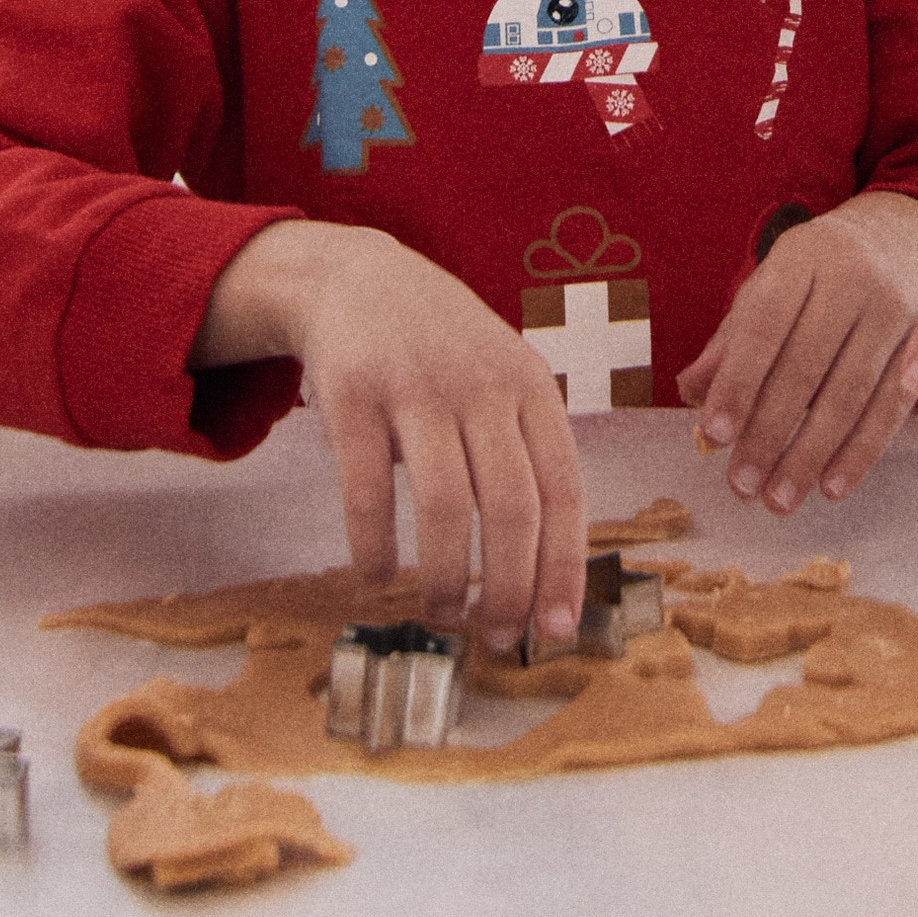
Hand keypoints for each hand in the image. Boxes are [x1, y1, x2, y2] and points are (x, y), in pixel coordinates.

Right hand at [194, 221, 586, 647]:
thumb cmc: (443, 353)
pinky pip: (368, 490)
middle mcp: (482, 385)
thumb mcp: (503, 381)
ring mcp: (417, 386)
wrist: (357, 279)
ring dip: (445, 578)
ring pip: (445, 506)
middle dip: (508, 589)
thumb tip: (544, 572)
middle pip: (511, 508)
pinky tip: (375, 577)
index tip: (557, 629)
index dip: (564, 566)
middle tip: (496, 637)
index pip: (564, 490)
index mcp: (532, 388)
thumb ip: (525, 455)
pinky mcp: (353, 394)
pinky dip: (374, 548)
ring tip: (440, 613)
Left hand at [676, 191, 917, 513]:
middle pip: (805, 365)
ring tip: (778, 499)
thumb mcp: (773, 285)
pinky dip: (861, 452)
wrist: (906, 237)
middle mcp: (853, 276)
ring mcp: (896, 308)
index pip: (764, 323)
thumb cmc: (821, 273)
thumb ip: (732, 339)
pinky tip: (831, 486)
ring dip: (810, 455)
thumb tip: (691, 394)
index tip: (712, 434)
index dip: (738, 381)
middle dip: (769, 432)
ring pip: (849, 393)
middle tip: (741, 484)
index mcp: (803, 255)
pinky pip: (892, 407)